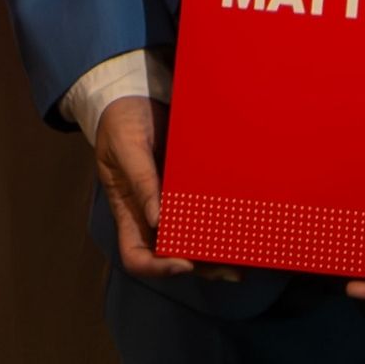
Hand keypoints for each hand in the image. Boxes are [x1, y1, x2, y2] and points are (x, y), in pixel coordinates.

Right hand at [92, 95, 226, 280]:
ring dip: (216, 253)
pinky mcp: (188, 187)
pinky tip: (242, 226)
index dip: (157, 268)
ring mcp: (171, 203)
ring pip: (192, 240)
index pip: (136, 256)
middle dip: (200, 266)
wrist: (133, 95)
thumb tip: (157, 219)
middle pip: (173, 256)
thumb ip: (141, 180)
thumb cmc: (120, 122)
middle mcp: (150, 215)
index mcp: (129, 212)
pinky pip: (204, 212)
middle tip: (230, 268)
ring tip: (243, 256)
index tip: (183, 262)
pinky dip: (221, 224)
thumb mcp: (126, 146)